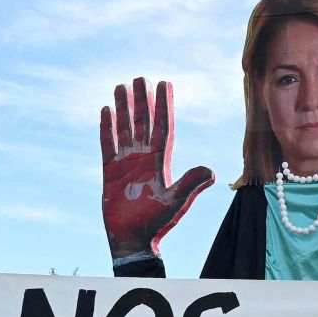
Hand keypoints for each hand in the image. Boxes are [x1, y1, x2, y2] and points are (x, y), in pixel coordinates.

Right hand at [100, 78, 213, 260]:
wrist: (133, 239)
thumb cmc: (157, 223)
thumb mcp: (176, 202)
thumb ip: (191, 184)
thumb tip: (211, 171)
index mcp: (161, 162)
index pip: (163, 126)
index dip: (164, 105)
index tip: (165, 84)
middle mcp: (144, 158)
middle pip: (143, 122)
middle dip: (142, 100)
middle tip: (141, 77)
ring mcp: (126, 163)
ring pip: (124, 128)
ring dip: (123, 108)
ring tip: (121, 86)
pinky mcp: (110, 171)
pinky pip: (107, 144)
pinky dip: (106, 128)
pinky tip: (106, 110)